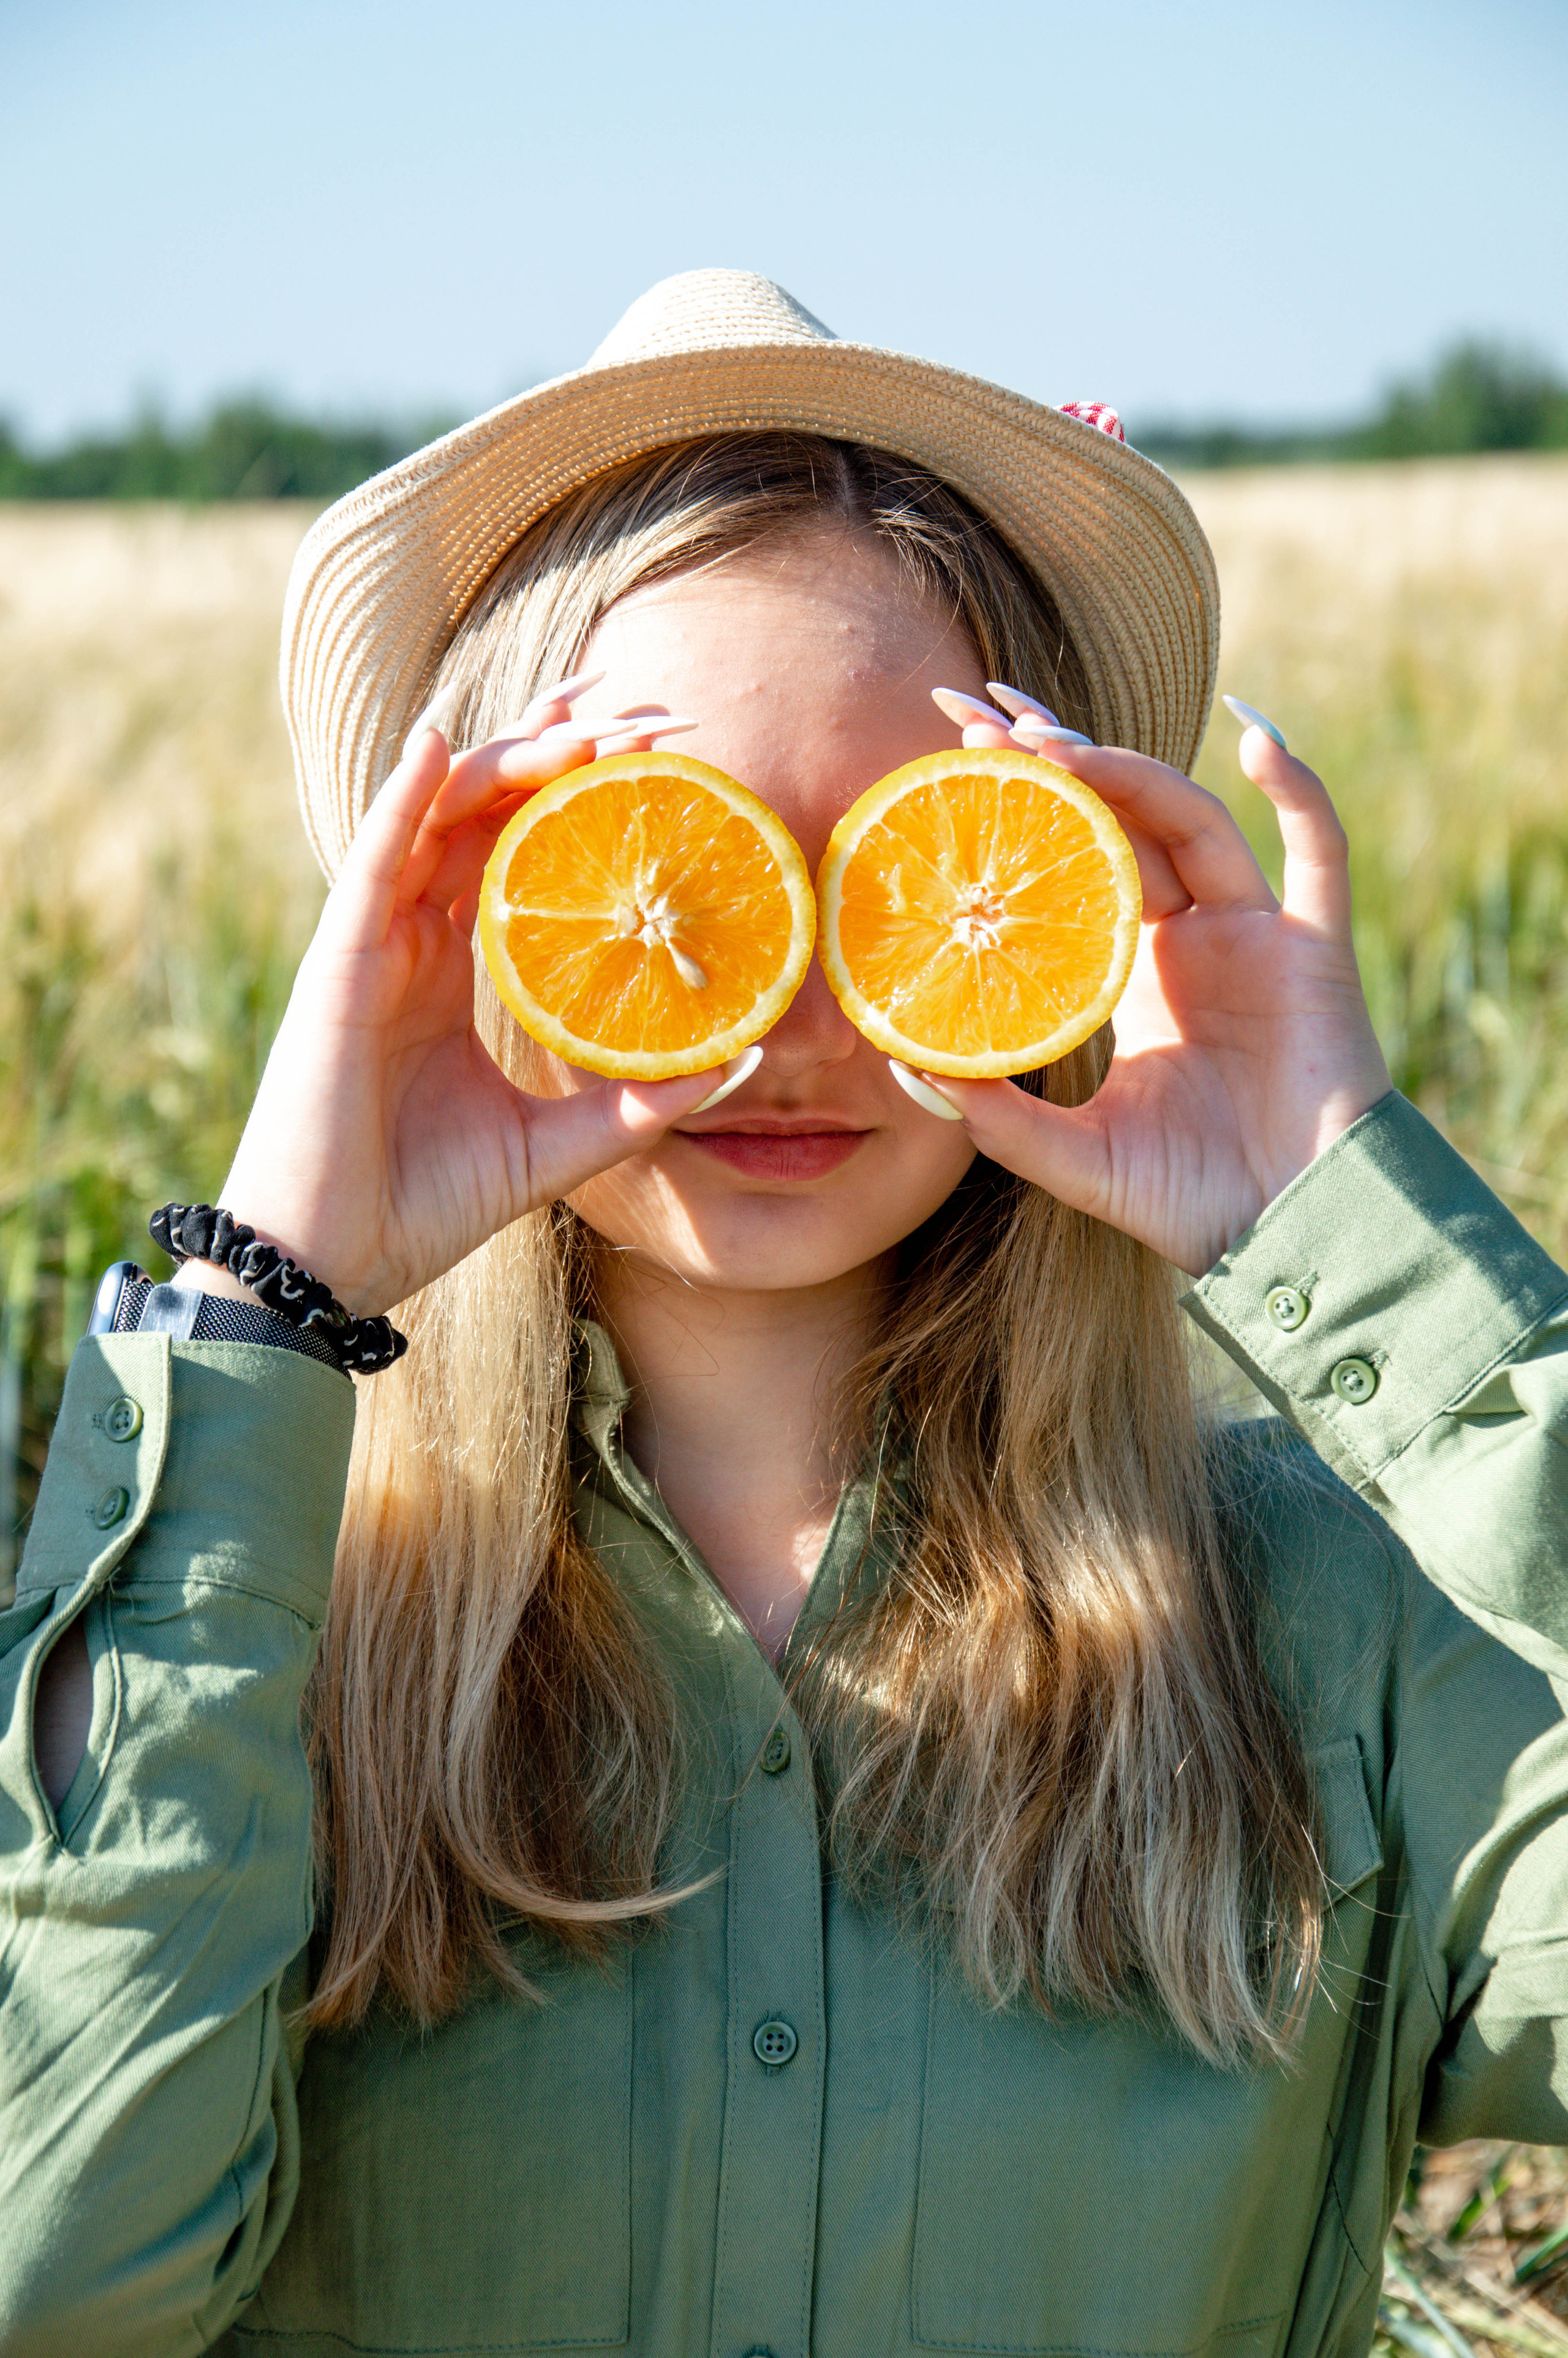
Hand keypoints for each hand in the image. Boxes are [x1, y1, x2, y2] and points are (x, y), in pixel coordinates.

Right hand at [200, 683, 728, 1315]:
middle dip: (561, 751)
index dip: (579, 790)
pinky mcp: (337, 965)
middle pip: (488, 810)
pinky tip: (443, 743)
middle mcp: (415, 939)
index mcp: (459, 968)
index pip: (522, 847)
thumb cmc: (426, 1204)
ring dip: (508, 757)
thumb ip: (637, 1102)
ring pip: (438, 815)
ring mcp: (373, 945)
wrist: (333, 1265)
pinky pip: (374, 863)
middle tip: (645, 715)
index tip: (657, 751)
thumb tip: (736, 1062)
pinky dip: (405, 798)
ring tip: (582, 715)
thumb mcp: (558, 1147)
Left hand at [917, 707, 1392, 1275]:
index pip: (1066, 859)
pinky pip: (1318, 853)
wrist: (1288, 1235)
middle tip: (974, 710)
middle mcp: (1187, 938)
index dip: (1020, 803)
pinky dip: (1299, 792)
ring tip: (1053, 740)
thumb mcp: (1072, 1156)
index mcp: (1126, 971)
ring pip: (1189, 822)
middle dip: (1052, 759)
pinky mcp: (1314, 951)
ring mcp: (1253, 936)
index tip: (951, 750)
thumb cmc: (1187, 1198)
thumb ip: (999, 1116)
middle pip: (1117, 818)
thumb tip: (907, 1067)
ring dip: (1128, 771)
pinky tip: (1257, 740)